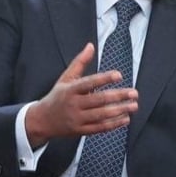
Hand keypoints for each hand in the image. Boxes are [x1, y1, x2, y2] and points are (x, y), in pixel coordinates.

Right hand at [24, 43, 138, 147]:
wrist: (42, 120)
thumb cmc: (57, 96)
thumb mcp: (65, 78)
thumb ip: (80, 62)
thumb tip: (90, 46)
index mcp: (70, 90)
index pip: (89, 83)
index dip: (104, 79)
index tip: (119, 75)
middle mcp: (73, 104)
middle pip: (99, 100)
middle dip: (118, 96)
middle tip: (134, 93)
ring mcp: (77, 119)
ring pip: (101, 115)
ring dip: (120, 111)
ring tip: (133, 106)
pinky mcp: (80, 130)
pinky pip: (99, 128)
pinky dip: (114, 124)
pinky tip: (125, 118)